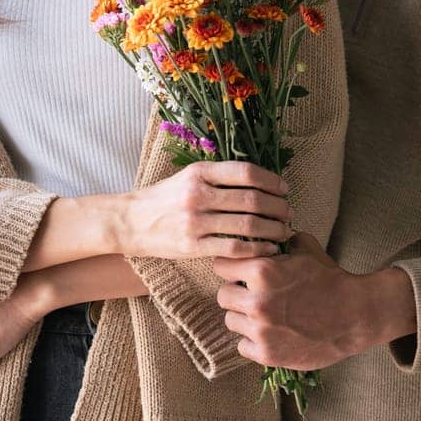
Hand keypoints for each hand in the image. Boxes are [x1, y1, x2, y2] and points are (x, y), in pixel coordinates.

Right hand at [120, 161, 294, 259]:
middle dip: (277, 207)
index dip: (271, 181)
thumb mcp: (188, 176)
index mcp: (199, 171)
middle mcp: (198, 193)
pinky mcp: (193, 246)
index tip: (284, 189)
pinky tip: (268, 249)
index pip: (246, 172)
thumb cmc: (165, 198)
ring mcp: (195, 221)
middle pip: (251, 199)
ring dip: (272, 229)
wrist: (130, 221)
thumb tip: (259, 182)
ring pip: (246, 225)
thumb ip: (219, 177)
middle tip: (289, 212)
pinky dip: (257, 249)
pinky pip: (234, 248)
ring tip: (284, 231)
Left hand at [212, 232, 415, 370]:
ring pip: (230, 321)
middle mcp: (257, 301)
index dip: (231, 266)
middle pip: (223, 295)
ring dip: (243, 316)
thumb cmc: (330, 279)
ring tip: (262, 313)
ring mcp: (261, 330)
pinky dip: (252, 340)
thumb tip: (262, 233)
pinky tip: (269, 332)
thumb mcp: (306, 249)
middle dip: (236, 291)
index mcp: (263, 271)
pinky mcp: (267, 354)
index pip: (221, 265)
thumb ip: (279, 240)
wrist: (356, 315)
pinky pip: (242, 345)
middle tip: (252, 293)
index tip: (239, 270)